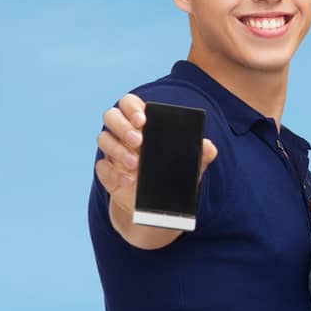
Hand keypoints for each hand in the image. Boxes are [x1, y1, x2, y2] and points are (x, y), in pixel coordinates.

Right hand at [97, 93, 216, 245]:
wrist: (158, 206)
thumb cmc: (173, 175)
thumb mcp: (189, 165)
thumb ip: (200, 154)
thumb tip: (209, 147)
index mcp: (143, 124)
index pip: (129, 104)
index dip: (132, 108)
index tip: (143, 120)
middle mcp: (124, 133)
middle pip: (110, 116)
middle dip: (122, 126)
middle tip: (138, 140)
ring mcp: (113, 152)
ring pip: (103, 138)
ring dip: (118, 150)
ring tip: (135, 164)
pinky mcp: (107, 172)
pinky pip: (101, 166)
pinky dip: (113, 173)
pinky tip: (128, 181)